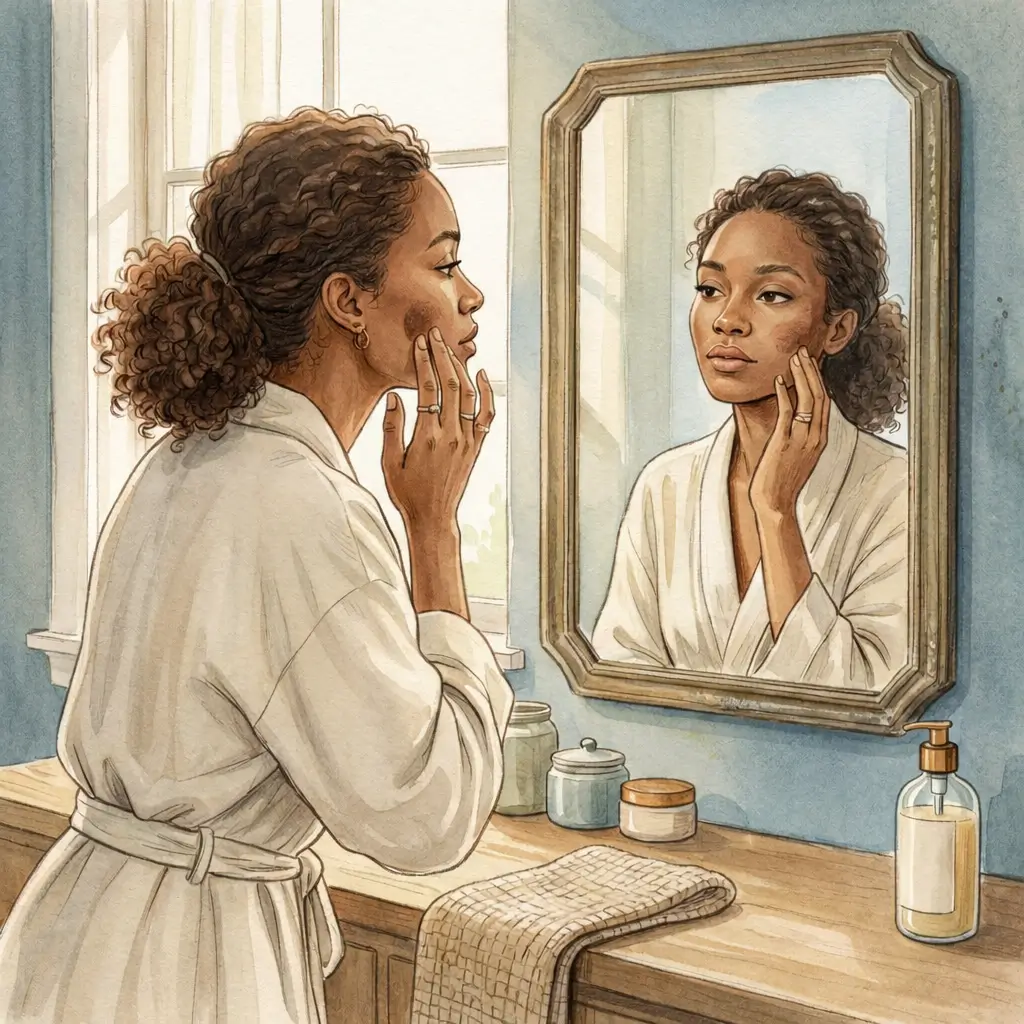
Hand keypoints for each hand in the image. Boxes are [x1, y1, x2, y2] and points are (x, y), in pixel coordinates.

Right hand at [381, 326, 494, 533]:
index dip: (424, 362)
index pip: (427, 389)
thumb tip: (395, 397)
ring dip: (460, 369)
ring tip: (450, 349)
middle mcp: (451, 436)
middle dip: (443, 356)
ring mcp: (467, 441)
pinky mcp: (476, 447)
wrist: (433, 517)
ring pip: (468, 396)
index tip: (420, 343)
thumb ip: (392, 428)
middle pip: (450, 385)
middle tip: (435, 335)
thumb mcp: (389, 462)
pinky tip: (479, 374)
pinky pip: (486, 415)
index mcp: (427, 438)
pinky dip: (485, 393)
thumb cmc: (407, 492)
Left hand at [749, 346, 829, 519]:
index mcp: (820, 439)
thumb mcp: (795, 455)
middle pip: (820, 396)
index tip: (810, 362)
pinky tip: (779, 379)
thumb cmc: (781, 482)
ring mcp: (802, 440)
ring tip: (794, 358)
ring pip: (808, 400)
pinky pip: (788, 413)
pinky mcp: (785, 443)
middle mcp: (815, 437)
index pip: (824, 402)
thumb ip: (797, 436)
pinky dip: (785, 393)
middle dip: (812, 371)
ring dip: (801, 376)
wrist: (775, 504)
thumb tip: (792, 418)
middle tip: (803, 351)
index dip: (818, 379)